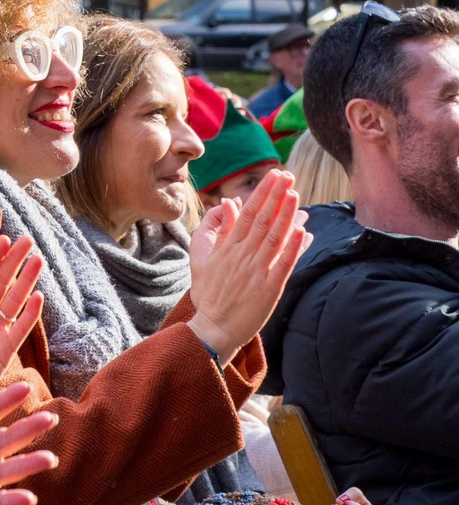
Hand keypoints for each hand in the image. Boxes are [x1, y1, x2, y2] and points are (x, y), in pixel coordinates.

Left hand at [0, 236, 44, 396]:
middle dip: (13, 262)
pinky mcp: (3, 354)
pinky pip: (18, 330)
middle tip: (28, 240)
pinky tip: (38, 298)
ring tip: (38, 260)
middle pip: (0, 284)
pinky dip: (29, 315)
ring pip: (13, 302)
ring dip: (26, 282)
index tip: (3, 238)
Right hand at [187, 169, 310, 365]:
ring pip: (274, 238)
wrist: (213, 328)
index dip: (262, 193)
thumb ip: (216, 229)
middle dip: (276, 196)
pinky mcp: (269, 289)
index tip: (274, 176)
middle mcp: (241, 257)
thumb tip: (229, 204)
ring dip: (285, 215)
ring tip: (296, 195)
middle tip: (288, 176)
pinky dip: (293, 247)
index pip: (246, 213)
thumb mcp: (201, 257)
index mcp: (226, 248)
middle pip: (261, 220)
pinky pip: (284, 264)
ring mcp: (256, 272)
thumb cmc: (208, 293)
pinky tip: (302, 231)